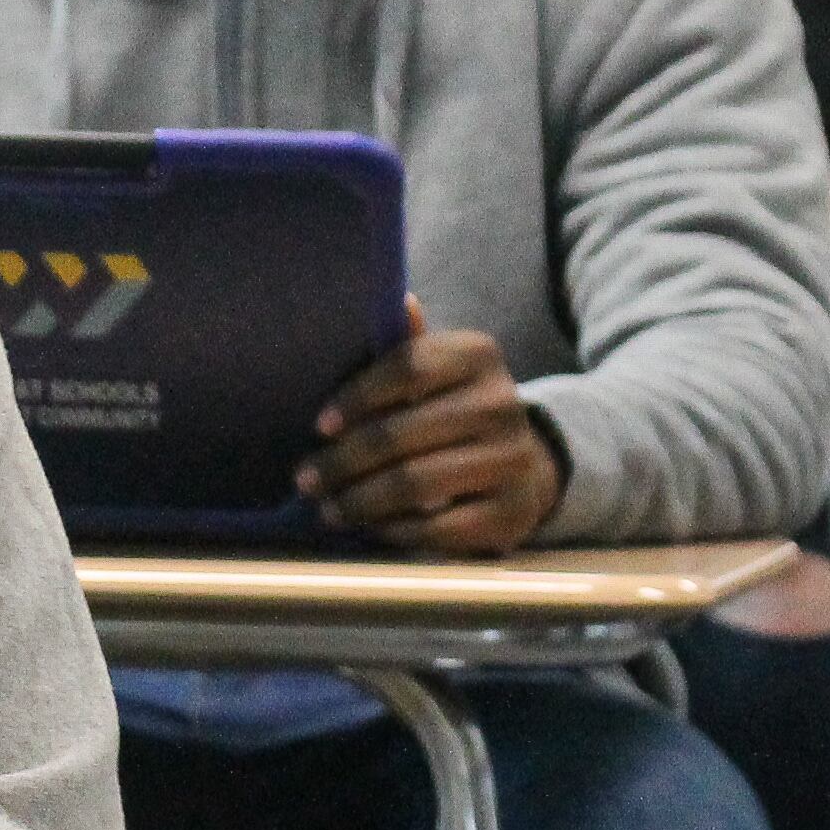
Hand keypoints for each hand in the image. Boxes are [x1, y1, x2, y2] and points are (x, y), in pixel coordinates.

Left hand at [298, 300, 566, 553]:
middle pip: (403, 433)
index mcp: (478, 354)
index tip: (319, 426)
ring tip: (328, 509)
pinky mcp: (512, 513)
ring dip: (360, 501)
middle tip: (307, 480)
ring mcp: (512, 460)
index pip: (408, 367)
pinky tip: (370, 528)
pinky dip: (395, 530)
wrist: (523, 465)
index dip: (357, 397)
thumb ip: (408, 345)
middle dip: (344, 461)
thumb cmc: (455, 410)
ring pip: (416, 484)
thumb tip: (400, 300)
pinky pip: (439, 528)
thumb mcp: (437, 370)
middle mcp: (503, 403)